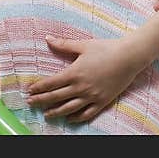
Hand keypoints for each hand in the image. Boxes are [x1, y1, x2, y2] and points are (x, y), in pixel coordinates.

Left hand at [25, 36, 144, 123]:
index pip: (51, 83)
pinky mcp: (102, 101)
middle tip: (30, 103)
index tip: (29, 91)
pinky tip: (69, 119)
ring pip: (68, 108)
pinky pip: (86, 114)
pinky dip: (76, 118)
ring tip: (46, 115)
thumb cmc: (106, 48)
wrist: (129, 57)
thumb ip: (63, 44)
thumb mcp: (83, 45)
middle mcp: (80, 87)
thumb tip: (47, 38)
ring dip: (55, 112)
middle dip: (41, 101)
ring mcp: (91, 96)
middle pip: (55, 97)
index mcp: (74, 73)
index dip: (38, 88)